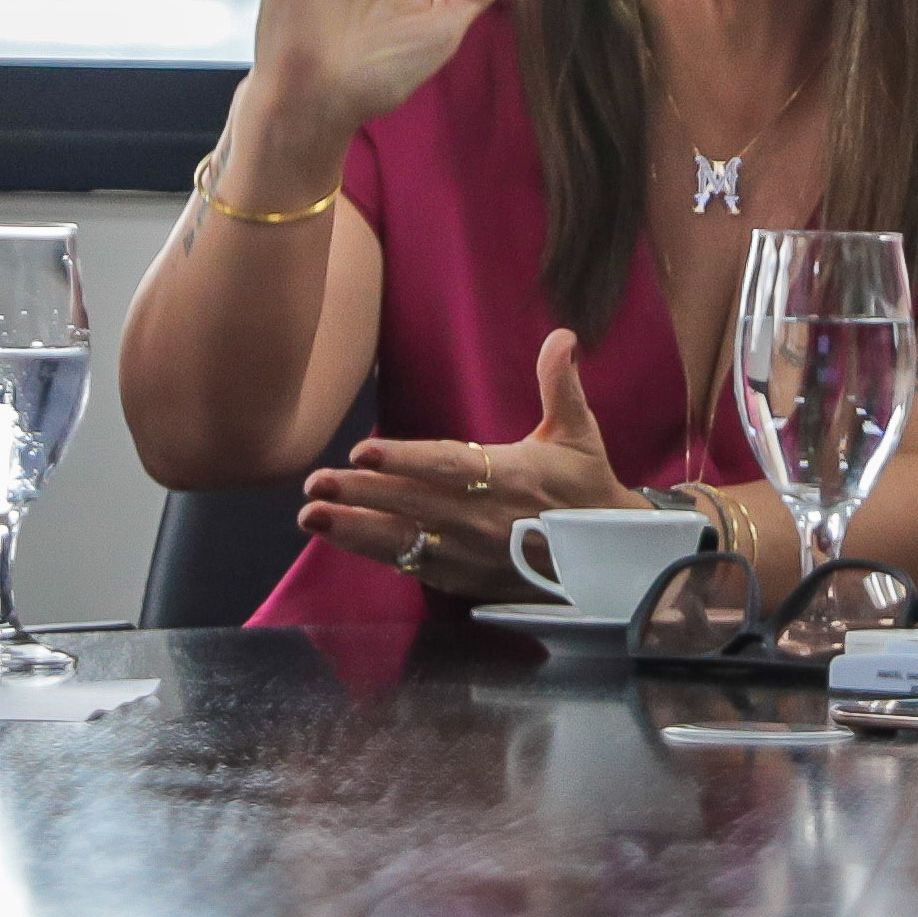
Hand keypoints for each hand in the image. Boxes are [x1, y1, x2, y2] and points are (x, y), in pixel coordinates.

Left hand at [298, 326, 628, 601]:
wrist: (607, 559)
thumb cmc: (584, 487)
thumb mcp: (578, 433)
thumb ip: (560, 384)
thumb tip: (563, 336)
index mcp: (509, 477)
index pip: (448, 466)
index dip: (405, 460)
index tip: (363, 451)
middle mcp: (484, 519)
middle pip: (413, 506)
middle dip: (360, 495)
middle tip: (314, 485)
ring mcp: (471, 555)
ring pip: (404, 542)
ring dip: (354, 531)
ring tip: (310, 518)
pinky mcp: (465, 581)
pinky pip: (414, 567)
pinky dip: (376, 554)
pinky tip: (339, 539)